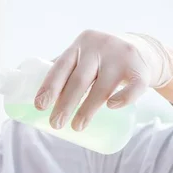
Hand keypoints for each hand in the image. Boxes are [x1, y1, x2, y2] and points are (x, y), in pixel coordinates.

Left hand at [34, 30, 172, 131]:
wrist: (143, 50)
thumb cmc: (102, 60)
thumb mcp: (83, 56)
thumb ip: (63, 70)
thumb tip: (29, 91)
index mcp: (79, 45)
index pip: (61, 66)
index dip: (49, 86)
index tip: (39, 106)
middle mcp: (99, 48)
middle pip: (80, 79)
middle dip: (65, 104)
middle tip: (55, 124)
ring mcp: (121, 58)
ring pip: (103, 87)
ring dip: (88, 109)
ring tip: (77, 127)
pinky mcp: (141, 70)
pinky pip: (133, 86)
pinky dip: (123, 98)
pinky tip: (112, 107)